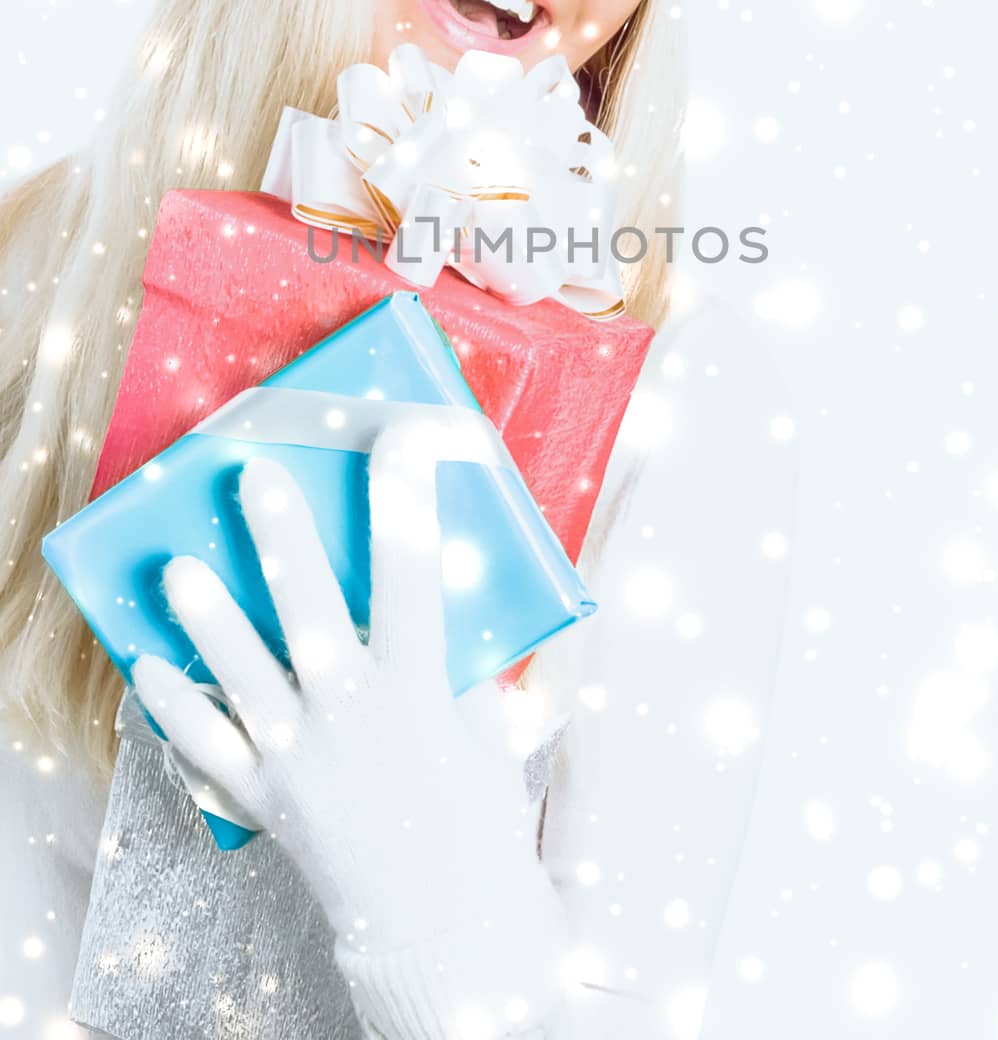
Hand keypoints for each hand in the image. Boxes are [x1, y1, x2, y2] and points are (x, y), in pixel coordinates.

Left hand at [132, 413, 570, 1033]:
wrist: (443, 927)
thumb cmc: (475, 818)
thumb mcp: (485, 728)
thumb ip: (457, 659)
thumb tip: (439, 586)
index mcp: (419, 687)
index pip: (414, 569)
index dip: (408, 493)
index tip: (407, 434)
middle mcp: (352, 714)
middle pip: (308, 607)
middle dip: (280, 536)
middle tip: (254, 475)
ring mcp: (300, 758)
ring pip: (240, 673)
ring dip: (209, 618)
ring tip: (180, 569)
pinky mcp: (264, 798)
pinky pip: (206, 748)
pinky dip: (173, 707)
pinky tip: (146, 666)